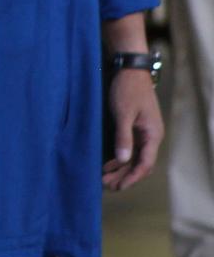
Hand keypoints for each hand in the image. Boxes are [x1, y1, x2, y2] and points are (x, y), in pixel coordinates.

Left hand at [103, 70, 163, 190]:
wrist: (130, 70)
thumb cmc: (127, 90)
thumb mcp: (123, 113)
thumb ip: (123, 137)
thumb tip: (123, 160)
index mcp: (152, 135)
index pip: (145, 164)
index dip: (132, 177)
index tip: (119, 187)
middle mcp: (151, 136)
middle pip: (140, 163)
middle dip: (125, 176)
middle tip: (107, 185)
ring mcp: (144, 132)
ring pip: (134, 157)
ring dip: (121, 168)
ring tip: (105, 177)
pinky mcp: (135, 127)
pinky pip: (130, 148)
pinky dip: (120, 157)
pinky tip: (108, 162)